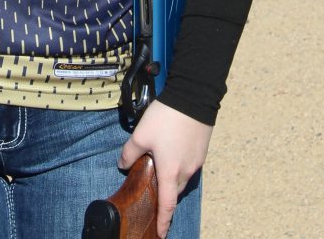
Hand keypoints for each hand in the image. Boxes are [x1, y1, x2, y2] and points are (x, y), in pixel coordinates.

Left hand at [118, 101, 212, 237]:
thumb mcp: (141, 134)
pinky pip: (188, 168)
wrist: (193, 99)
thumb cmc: (166, 118)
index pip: (167, 206)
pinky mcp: (201, 152)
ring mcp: (196, 162)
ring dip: (171, 182)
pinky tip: (170, 157)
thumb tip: (123, 165)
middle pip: (174, 193)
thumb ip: (130, 153)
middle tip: (154, 198)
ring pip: (182, 180)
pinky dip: (179, 169)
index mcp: (170, 172)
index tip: (161, 233)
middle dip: (165, 199)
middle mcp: (186, 172)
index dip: (163, 222)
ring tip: (160, 174)